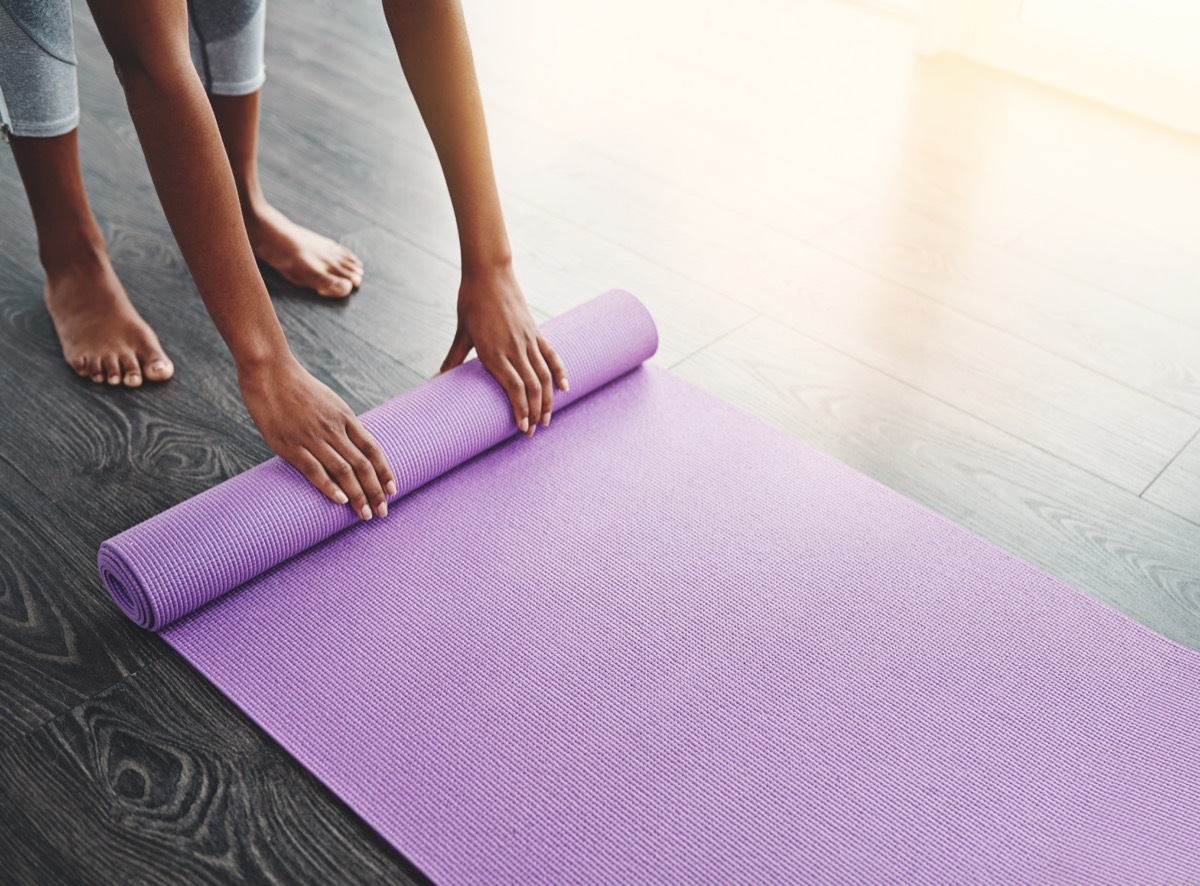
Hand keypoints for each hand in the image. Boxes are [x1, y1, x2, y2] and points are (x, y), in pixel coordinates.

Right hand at [238, 353, 395, 519]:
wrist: (269, 371)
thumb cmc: (298, 387)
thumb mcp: (328, 402)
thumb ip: (341, 423)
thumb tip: (352, 445)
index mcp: (345, 417)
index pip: (372, 449)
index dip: (385, 472)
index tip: (393, 491)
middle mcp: (333, 428)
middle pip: (362, 464)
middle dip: (375, 491)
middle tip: (383, 512)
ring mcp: (312, 437)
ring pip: (343, 470)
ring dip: (357, 495)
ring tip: (365, 514)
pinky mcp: (290, 445)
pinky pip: (314, 469)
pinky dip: (329, 486)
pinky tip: (340, 501)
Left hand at [440, 264, 568, 433]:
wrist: (489, 273)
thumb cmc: (471, 302)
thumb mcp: (461, 333)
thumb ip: (452, 359)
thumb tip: (434, 380)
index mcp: (493, 352)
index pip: (514, 388)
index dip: (521, 410)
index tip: (522, 428)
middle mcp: (514, 349)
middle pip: (532, 387)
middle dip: (535, 412)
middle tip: (533, 431)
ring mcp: (528, 340)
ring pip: (544, 375)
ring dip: (548, 399)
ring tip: (547, 419)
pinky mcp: (536, 331)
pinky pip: (551, 355)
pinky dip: (560, 372)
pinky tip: (566, 388)